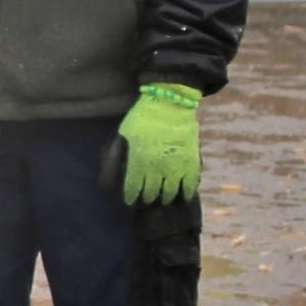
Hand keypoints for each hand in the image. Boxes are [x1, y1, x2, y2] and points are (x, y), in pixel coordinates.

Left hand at [117, 83, 201, 204]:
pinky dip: (187, 192)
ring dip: (165, 197)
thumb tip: (114, 162)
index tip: (130, 202)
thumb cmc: (143, 116)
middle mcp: (157, 169)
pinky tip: (184, 197)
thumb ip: (119, 151)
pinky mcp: (191, 162)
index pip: (133, 188)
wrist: (170, 103)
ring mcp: (176, 167)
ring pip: (170, 192)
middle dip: (148, 198)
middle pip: (151, 193)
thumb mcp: (124, 133)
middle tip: (147, 200)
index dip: (131, 197)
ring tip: (163, 199)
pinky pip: (191, 184)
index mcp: (138, 162)